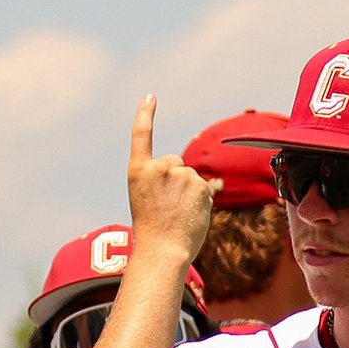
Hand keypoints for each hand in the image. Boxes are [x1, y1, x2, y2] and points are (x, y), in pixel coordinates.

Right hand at [128, 94, 212, 265]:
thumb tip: (210, 182)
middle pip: (176, 164)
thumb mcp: (149, 201)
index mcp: (138, 172)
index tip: (150, 97)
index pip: (141, 136)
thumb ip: (166, 184)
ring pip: (192, 178)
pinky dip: (203, 200)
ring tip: (179, 215)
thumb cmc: (153, 233)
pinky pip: (207, 188)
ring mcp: (180, 174)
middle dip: (177, 181)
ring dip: (191, 193)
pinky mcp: (200, 184)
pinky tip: (193, 215)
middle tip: (168, 208)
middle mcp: (159, 167)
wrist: (162, 250)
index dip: (146, 115)